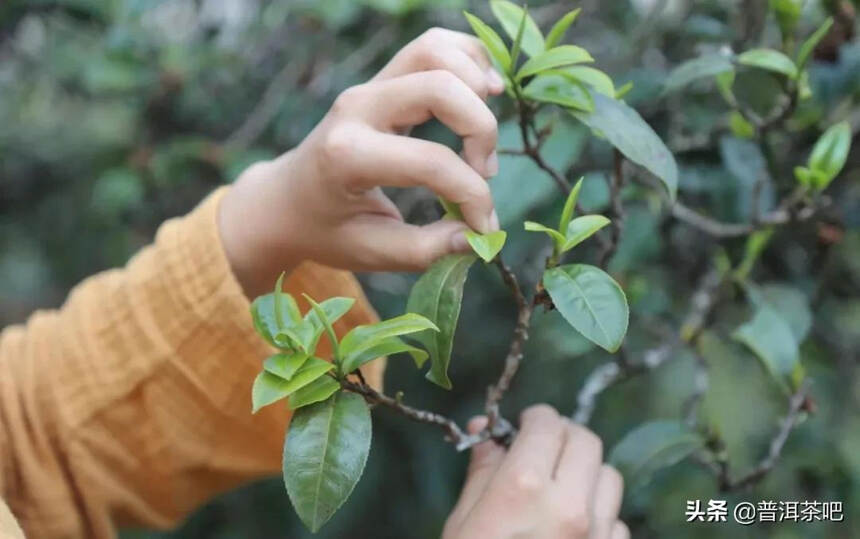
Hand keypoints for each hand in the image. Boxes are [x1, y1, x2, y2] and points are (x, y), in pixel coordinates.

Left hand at [219, 28, 504, 296]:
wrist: (285, 202)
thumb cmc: (326, 231)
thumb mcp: (372, 253)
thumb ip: (426, 250)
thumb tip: (477, 237)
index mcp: (347, 156)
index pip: (432, 162)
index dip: (473, 196)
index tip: (483, 226)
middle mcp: (357, 109)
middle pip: (440, 87)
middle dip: (481, 129)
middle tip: (484, 171)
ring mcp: (368, 87)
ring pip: (435, 51)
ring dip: (476, 84)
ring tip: (484, 132)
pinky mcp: (381, 80)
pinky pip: (431, 46)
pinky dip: (467, 60)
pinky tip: (484, 94)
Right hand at [443, 405, 628, 538]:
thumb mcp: (465, 520)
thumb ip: (483, 469)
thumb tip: (486, 430)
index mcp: (525, 487)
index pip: (547, 424)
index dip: (536, 417)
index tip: (527, 423)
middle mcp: (570, 505)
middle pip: (586, 441)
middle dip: (564, 436)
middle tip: (544, 447)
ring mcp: (596, 536)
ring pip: (610, 477)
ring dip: (586, 473)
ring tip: (561, 487)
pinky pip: (617, 521)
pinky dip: (599, 516)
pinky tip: (573, 529)